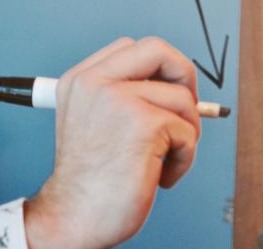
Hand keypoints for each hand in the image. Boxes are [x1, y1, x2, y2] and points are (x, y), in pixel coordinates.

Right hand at [24, 37, 200, 248]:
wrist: (74, 215)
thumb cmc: (87, 178)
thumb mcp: (88, 119)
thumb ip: (118, 95)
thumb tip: (169, 85)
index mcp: (80, 79)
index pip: (129, 47)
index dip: (156, 67)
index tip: (163, 91)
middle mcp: (95, 82)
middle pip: (157, 50)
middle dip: (184, 75)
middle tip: (184, 107)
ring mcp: (119, 99)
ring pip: (182, 97)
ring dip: (185, 132)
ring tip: (163, 157)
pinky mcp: (144, 123)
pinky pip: (188, 130)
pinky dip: (185, 157)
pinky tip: (161, 174)